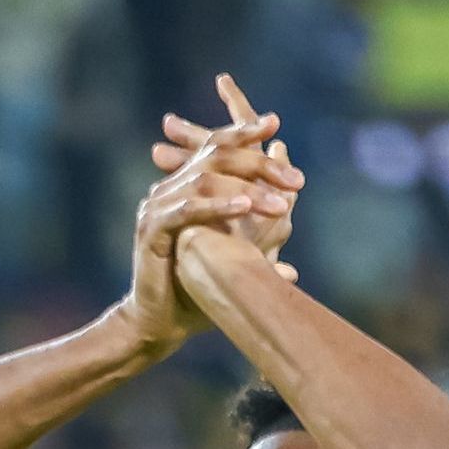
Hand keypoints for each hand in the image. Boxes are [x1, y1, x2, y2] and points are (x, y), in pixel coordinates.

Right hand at [121, 81, 297, 352]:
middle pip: (216, 155)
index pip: (216, 146)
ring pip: (206, 179)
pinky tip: (246, 208)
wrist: (158, 326)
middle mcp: (170, 190)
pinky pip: (188, 209)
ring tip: (279, 207)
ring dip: (248, 188)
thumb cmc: (195, 298)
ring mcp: (157, 207)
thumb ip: (259, 255)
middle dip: (260, 164)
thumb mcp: (233, 268)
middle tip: (296, 181)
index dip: (244, 131)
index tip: (275, 123)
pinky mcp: (151, 230)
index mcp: (186, 188)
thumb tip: (293, 252)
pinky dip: (218, 206)